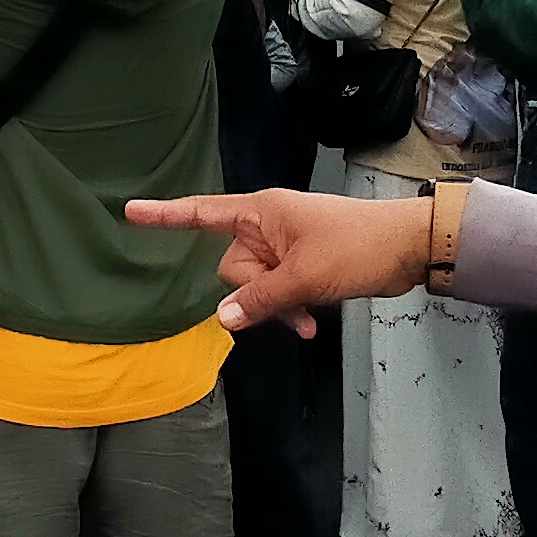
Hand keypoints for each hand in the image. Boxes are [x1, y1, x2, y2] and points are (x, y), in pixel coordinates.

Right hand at [122, 184, 434, 334]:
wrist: (407, 249)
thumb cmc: (354, 248)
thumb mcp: (303, 277)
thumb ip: (259, 299)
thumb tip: (221, 318)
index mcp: (260, 213)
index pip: (202, 213)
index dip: (166, 216)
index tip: (130, 212)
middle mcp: (267, 227)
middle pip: (234, 268)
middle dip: (256, 292)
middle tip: (292, 297)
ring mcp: (285, 248)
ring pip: (258, 287)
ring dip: (278, 307)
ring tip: (308, 315)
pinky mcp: (302, 267)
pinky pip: (279, 293)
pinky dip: (291, 309)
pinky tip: (311, 325)